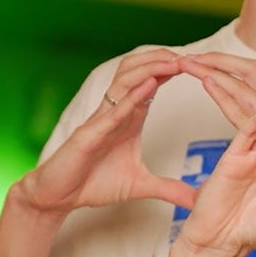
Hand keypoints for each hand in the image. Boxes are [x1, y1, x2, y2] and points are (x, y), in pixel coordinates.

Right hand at [15, 49, 192, 214]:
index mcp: (129, 117)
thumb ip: (169, 188)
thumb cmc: (93, 184)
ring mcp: (101, 120)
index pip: (152, 82)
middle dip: (164, 60)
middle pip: (139, 72)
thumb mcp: (140, 185)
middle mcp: (115, 112)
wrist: (58, 198)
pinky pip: (112, 110)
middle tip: (191, 55)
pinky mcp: (88, 134)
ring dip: (151, 69)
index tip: (198, 63)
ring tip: (175, 62)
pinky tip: (149, 86)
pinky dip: (131, 97)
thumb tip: (196, 201)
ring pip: (124, 81)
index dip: (172, 70)